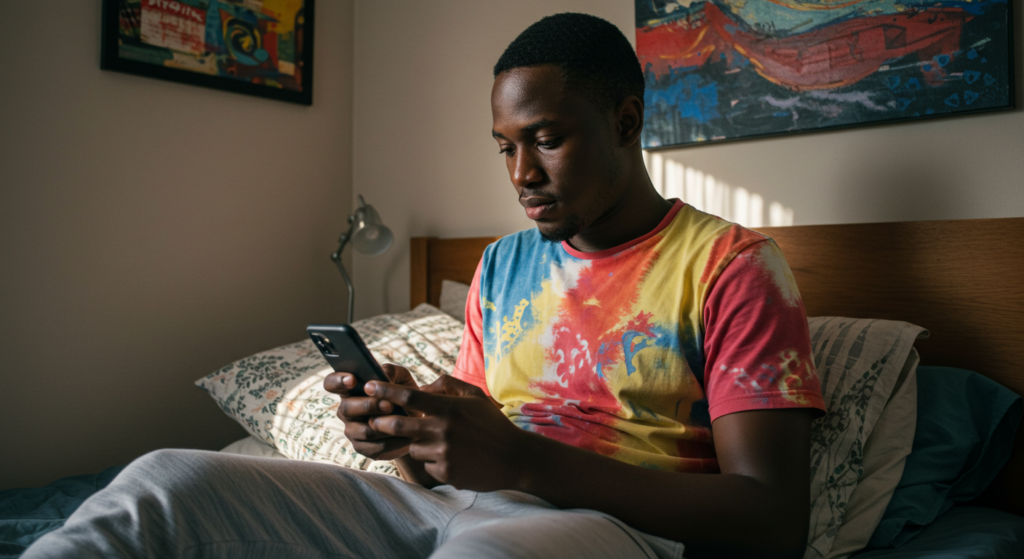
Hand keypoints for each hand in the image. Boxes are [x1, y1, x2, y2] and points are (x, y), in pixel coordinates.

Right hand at [322, 364, 418, 460]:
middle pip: (346, 408)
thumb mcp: (400, 378)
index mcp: (350, 389)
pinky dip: (394, 441)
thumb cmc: (403, 394)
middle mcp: (346, 410)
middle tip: (389, 405)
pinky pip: (375, 447)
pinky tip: (407, 437)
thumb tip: (383, 374)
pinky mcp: (363, 448)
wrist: (417, 421)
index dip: (337, 381)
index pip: (331, 383)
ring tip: (402, 420)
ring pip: (363, 431)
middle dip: (368, 406)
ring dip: (383, 425)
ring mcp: (352, 430)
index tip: (352, 380)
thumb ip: (391, 371)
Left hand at [367, 375, 526, 490]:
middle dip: (381, 421)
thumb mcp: (475, 396)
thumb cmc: (493, 424)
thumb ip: (448, 385)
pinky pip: (427, 466)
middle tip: (373, 419)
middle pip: (398, 424)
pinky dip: (434, 462)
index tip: (367, 386)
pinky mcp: (445, 473)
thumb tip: (422, 386)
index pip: (408, 395)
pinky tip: (454, 459)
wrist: (515, 458)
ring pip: (412, 447)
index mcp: (449, 407)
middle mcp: (443, 429)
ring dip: (418, 444)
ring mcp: (443, 452)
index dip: (384, 390)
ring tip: (443, 444)